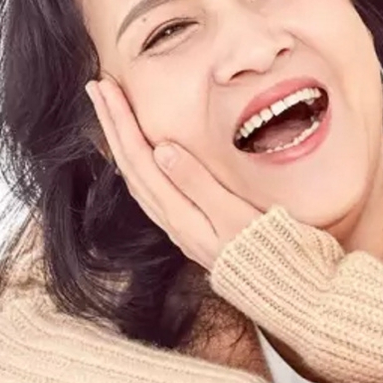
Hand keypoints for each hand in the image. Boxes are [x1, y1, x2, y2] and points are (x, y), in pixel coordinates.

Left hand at [86, 76, 257, 269]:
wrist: (285, 294)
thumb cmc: (268, 253)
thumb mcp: (234, 216)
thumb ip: (198, 184)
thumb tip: (162, 150)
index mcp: (180, 213)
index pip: (141, 158)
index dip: (122, 122)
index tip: (107, 89)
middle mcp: (172, 221)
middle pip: (131, 166)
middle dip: (112, 125)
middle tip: (96, 89)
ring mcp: (179, 227)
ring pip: (136, 179)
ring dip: (120, 144)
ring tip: (109, 115)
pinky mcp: (190, 230)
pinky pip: (150, 192)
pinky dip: (137, 167)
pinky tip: (139, 157)